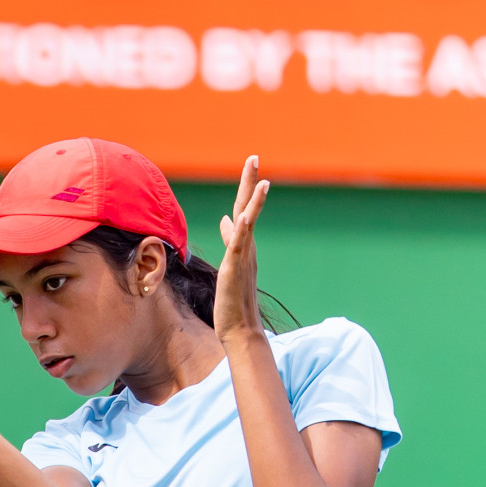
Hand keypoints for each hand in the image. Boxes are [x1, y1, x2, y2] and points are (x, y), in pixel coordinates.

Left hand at [214, 155, 270, 342]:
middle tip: (253, 158)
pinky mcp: (236, 268)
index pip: (244, 211)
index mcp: (244, 246)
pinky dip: (244, 227)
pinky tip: (245, 213)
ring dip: (253, 200)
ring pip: (249, 222)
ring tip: (260, 179)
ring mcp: (243, 257)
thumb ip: (230, 240)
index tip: (251, 166)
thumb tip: (225, 219)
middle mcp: (247, 248)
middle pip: (248, 209)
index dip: (246, 189)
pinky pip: (241, 244)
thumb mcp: (228, 263)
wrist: (239, 328)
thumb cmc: (233, 299)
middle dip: (250, 183)